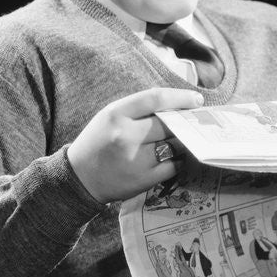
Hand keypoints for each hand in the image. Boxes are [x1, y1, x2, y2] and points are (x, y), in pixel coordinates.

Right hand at [68, 87, 202, 202]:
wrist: (80, 177)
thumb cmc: (99, 141)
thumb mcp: (111, 116)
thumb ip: (139, 108)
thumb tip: (176, 104)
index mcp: (116, 114)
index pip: (155, 98)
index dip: (180, 97)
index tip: (196, 100)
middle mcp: (125, 136)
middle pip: (168, 124)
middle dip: (184, 122)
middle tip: (193, 121)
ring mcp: (135, 159)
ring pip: (174, 145)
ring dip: (182, 142)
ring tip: (181, 139)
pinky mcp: (143, 179)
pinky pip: (173, 166)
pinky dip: (177, 160)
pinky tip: (173, 156)